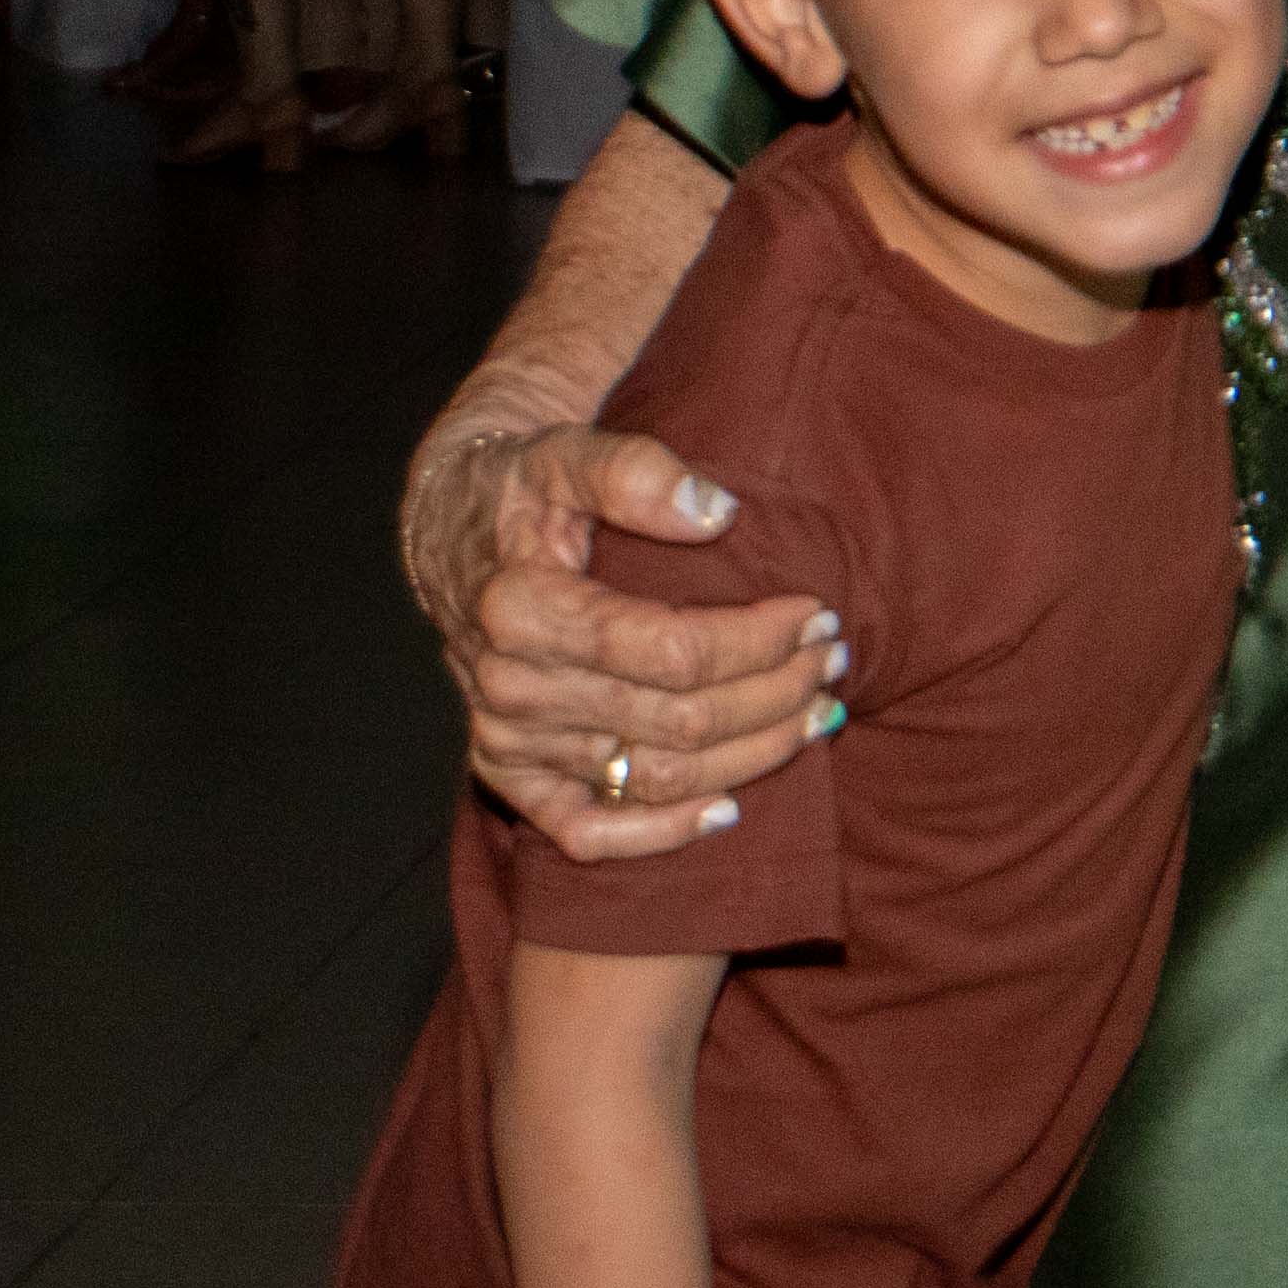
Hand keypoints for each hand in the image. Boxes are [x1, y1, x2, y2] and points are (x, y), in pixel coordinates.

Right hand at [404, 421, 844, 855]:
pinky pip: (588, 833)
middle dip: (776, 694)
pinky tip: (728, 810)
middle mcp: (512, 687)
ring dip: (752, 756)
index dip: (760, 642)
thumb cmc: (523, 493)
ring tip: (814, 715)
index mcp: (524, 609)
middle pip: (681, 720)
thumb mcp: (566, 454)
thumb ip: (633, 472)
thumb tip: (716, 514)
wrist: (455, 536)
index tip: (817, 614)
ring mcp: (509, 741)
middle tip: (831, 660)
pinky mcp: (510, 777)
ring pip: (657, 778)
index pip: (675, 651)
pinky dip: (661, 833)